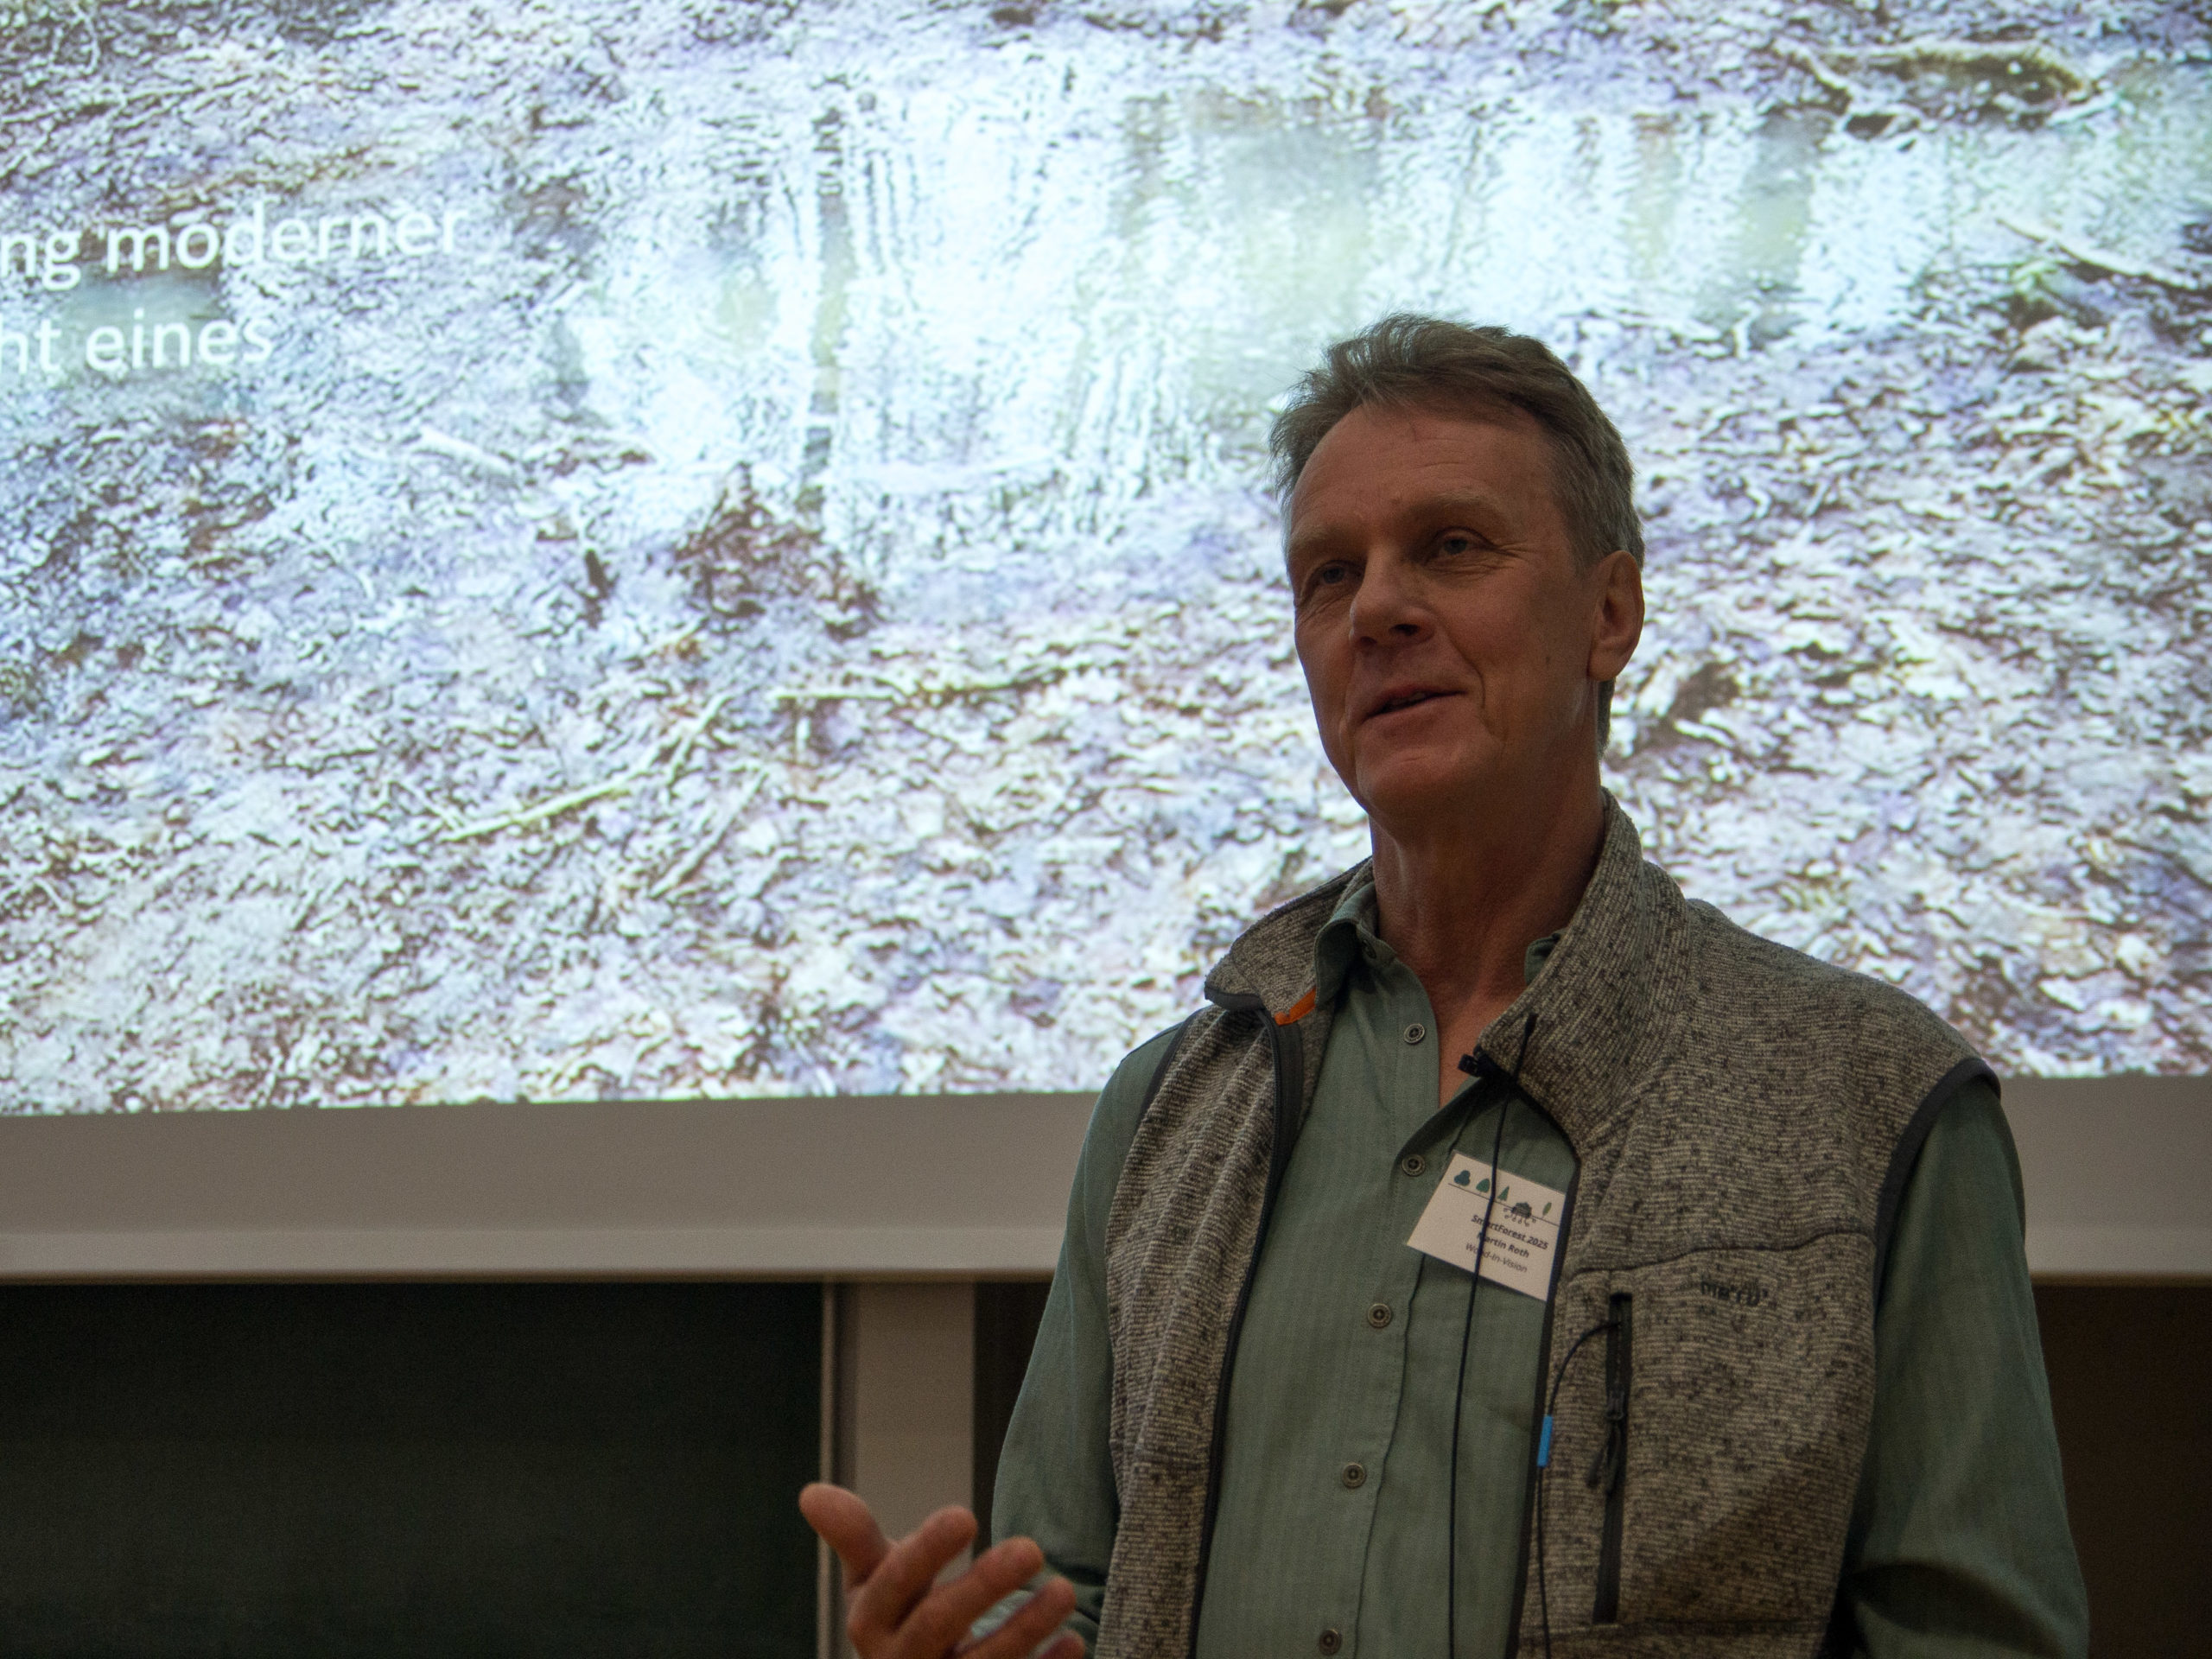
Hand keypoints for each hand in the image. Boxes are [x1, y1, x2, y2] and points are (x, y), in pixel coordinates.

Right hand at [801, 1482, 1083, 1658]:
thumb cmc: (901, 1619)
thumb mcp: (875, 1581)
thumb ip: (855, 1538)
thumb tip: (810, 1493)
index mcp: (872, 1623)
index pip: (892, 1585)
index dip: (925, 1552)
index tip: (966, 1513)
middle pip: (937, 1627)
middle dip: (982, 1588)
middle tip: (1032, 1547)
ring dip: (1024, 1630)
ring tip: (1064, 1591)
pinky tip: (1073, 1643)